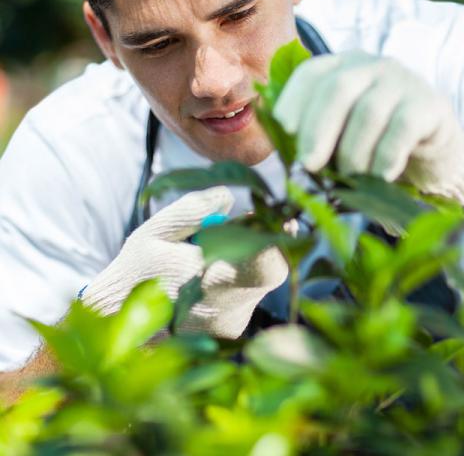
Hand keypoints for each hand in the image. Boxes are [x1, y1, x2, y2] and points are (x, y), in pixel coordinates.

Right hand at [83, 187, 288, 337]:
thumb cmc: (136, 271)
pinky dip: (239, 278)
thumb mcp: (156, 231)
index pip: (269, 264)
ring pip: (260, 282)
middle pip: (272, 271)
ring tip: (209, 257)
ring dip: (247, 261)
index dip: (280, 239)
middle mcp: (226, 312)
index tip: (280, 218)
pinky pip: (249, 295)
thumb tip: (228, 196)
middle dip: (263, 244)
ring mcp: (230, 327)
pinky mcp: (231, 333)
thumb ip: (193, 211)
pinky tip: (210, 276)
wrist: (116, 325)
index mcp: (209, 284)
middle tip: (246, 225)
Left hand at [274, 51, 463, 206]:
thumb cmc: (374, 144)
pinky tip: (381, 175)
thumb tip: (289, 161)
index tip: (284, 133)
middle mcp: (372, 66)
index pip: (310, 74)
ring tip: (348, 178)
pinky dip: (386, 156)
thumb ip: (314, 137)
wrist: (433, 149)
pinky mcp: (431, 104)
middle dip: (317, 130)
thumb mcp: (340, 135)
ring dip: (353, 152)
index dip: (292, 102)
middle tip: (309, 165)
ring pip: (369, 112)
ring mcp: (404, 82)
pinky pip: (403, 127)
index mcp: (343, 68)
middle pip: (338, 88)